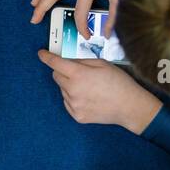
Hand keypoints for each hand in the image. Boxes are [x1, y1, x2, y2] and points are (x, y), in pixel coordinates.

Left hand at [36, 51, 160, 132]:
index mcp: (78, 74)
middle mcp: (72, 90)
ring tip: (89, 88)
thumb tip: (68, 62)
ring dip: (70, 86)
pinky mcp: (77, 116)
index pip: (55, 63)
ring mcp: (73, 105)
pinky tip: (88, 98)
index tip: (41, 54)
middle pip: (56, 77)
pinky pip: (68, 103)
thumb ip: (82, 62)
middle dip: (63, 72)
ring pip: (63, 90)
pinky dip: (74, 98)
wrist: (128, 106)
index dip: (47, 57)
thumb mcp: (102, 64)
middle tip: (78, 73)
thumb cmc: (118, 82)